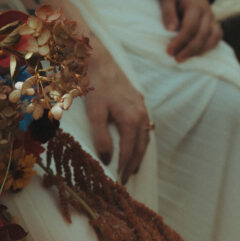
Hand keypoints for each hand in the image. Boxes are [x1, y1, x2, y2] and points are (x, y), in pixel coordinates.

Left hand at [83, 47, 151, 183]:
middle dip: (133, 164)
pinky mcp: (138, 100)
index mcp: (131, 119)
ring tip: (132, 167)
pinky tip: (135, 143)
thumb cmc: (95, 85)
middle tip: (126, 179)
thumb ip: (101, 137)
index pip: (129, 150)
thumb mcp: (94, 113)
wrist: (99, 59)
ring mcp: (141, 107)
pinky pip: (144, 126)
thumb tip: (107, 159)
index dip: (124, 166)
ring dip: (139, 153)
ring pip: (145, 136)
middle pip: (140, 146)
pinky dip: (141, 139)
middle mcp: (140, 114)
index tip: (118, 180)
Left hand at [161, 0, 221, 62]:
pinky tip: (196, 54)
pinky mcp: (214, 23)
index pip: (190, 27)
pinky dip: (209, 47)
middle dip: (189, 50)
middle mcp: (207, 12)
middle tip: (176, 59)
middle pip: (202, 35)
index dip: (180, 41)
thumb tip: (171, 29)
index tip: (169, 51)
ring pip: (213, 37)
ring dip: (199, 51)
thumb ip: (169, 13)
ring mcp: (213, 18)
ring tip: (184, 58)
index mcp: (196, 6)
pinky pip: (217, 37)